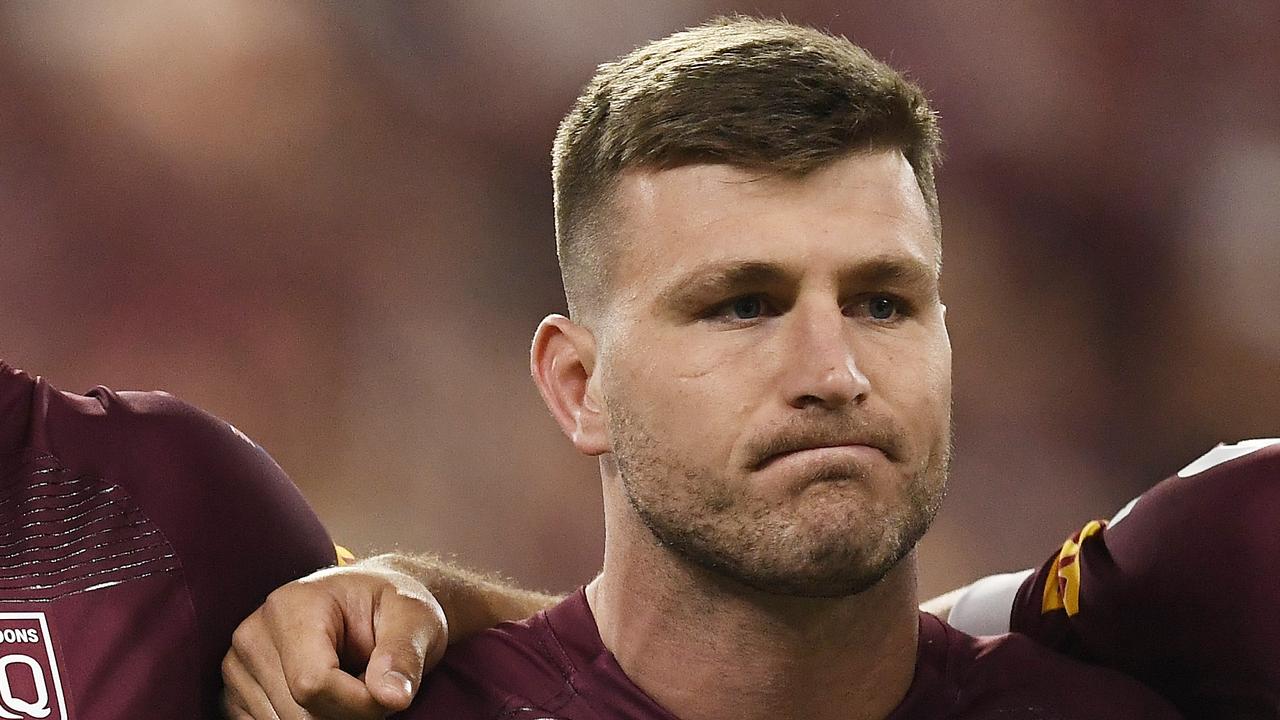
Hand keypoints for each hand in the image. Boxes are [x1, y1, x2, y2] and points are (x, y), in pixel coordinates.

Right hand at [221, 562, 446, 718]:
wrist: (369, 606)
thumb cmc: (392, 609)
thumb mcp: (415, 619)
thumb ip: (404, 655)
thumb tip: (392, 696)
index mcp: (292, 605)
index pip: (314, 683)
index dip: (360, 704)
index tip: (392, 693)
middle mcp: (254, 634)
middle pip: (299, 713)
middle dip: (349, 715)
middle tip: (375, 686)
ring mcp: (238, 667)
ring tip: (351, 685)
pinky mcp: (235, 695)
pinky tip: (325, 700)